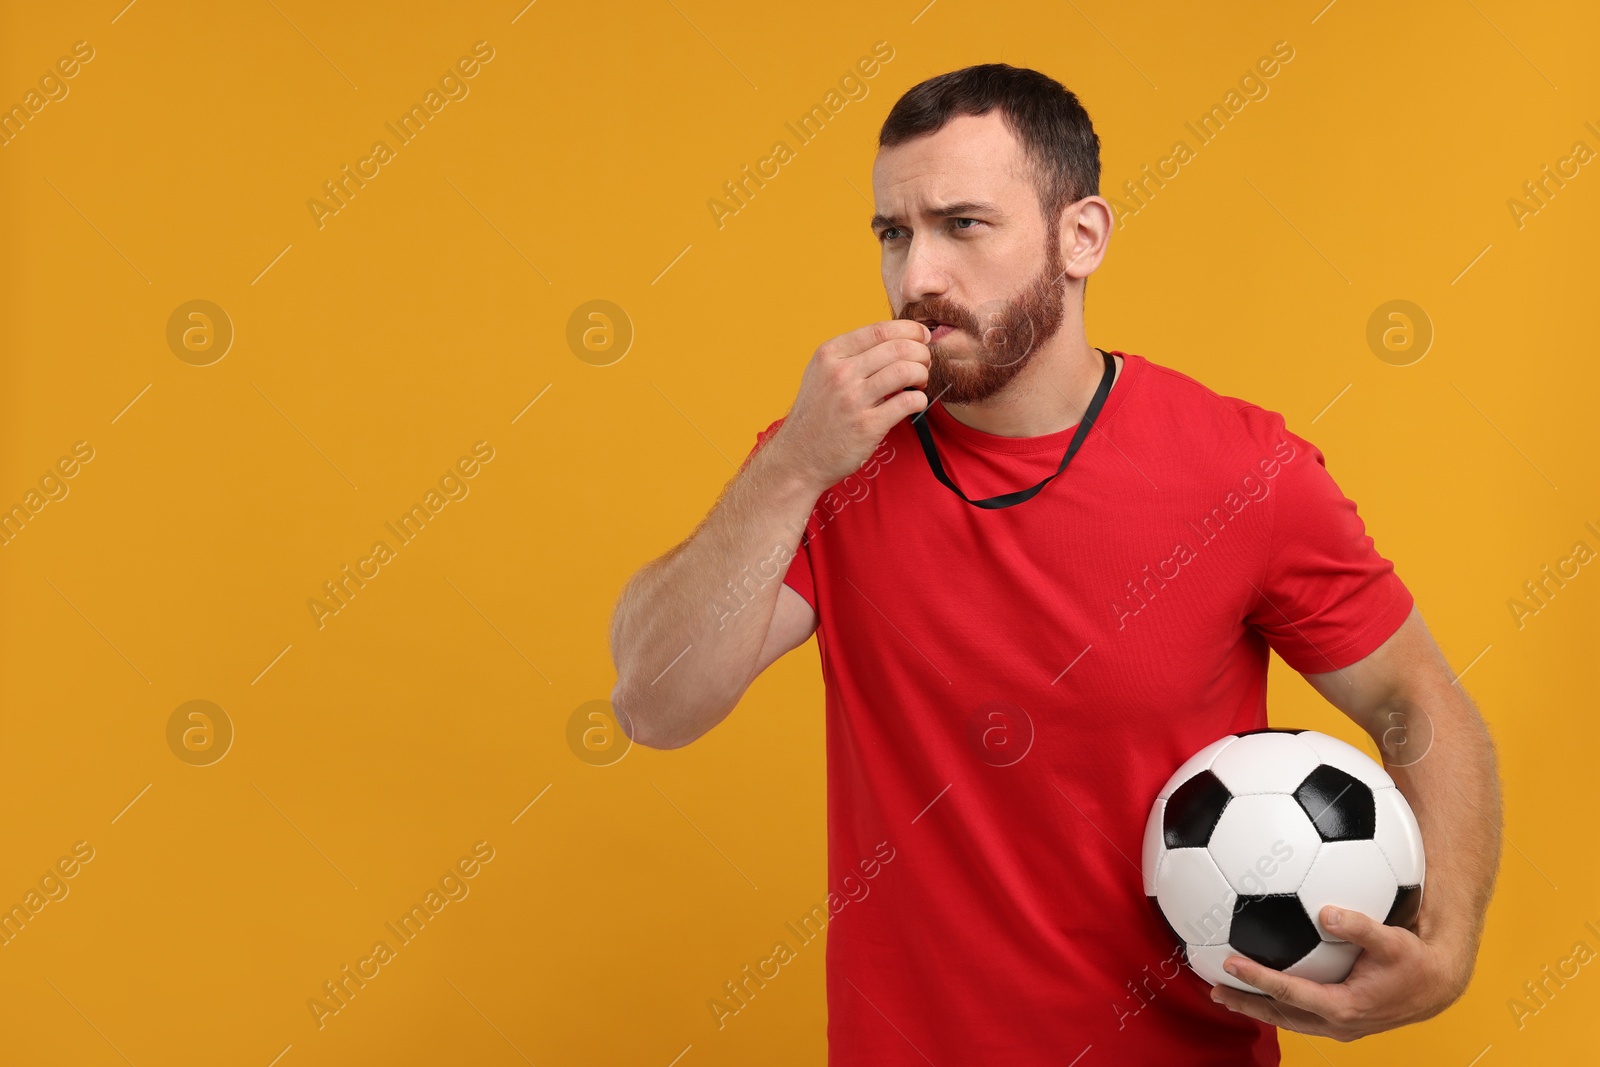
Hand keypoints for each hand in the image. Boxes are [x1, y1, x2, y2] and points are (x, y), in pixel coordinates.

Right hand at [768, 319, 930, 494]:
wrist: (798, 457)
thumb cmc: (816, 415)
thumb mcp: (821, 374)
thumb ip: (850, 355)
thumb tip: (894, 340)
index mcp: (829, 355)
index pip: (880, 330)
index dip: (910, 330)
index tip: (921, 337)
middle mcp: (840, 373)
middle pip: (898, 348)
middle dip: (921, 352)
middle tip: (924, 363)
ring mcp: (853, 400)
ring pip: (905, 371)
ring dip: (922, 373)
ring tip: (920, 382)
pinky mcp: (867, 426)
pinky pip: (907, 402)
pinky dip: (920, 399)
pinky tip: (915, 402)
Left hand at [1209, 905, 1469, 1040]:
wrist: (1437, 987)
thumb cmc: (1414, 961)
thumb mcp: (1391, 940)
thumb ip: (1359, 926)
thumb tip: (1327, 912)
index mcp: (1344, 1006)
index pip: (1290, 993)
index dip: (1258, 979)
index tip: (1230, 963)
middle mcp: (1337, 1022)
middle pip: (1280, 1014)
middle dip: (1246, 1003)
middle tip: (1214, 988)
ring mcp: (1338, 1026)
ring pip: (1288, 1018)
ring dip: (1257, 1006)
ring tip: (1225, 992)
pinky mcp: (1341, 1021)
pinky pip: (1300, 1013)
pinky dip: (1277, 1002)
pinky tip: (1262, 984)